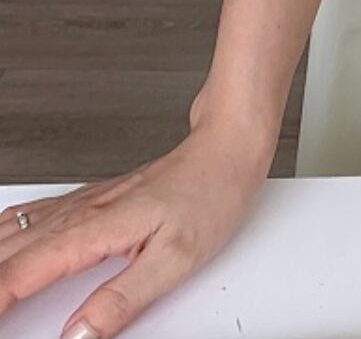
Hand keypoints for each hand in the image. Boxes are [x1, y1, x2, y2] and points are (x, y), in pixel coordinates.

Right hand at [0, 109, 273, 337]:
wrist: (229, 148)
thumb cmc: (211, 193)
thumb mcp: (175, 259)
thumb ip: (121, 300)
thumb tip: (77, 336)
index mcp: (92, 230)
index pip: (18, 274)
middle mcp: (80, 213)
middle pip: (6, 253)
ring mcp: (84, 204)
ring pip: (12, 231)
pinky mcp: (93, 200)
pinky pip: (31, 217)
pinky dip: (6, 236)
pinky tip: (3, 243)